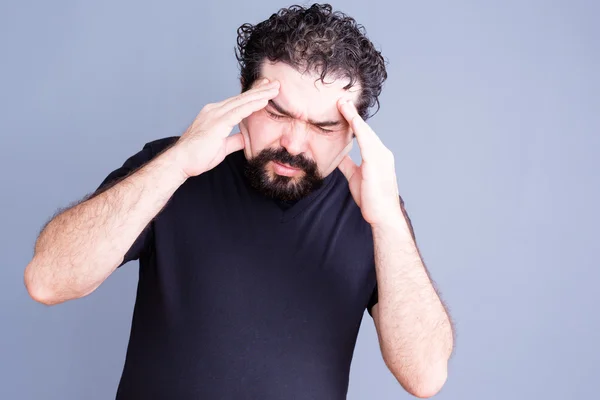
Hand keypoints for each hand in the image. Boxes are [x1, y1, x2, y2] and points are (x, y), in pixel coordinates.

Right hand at [172, 79, 279, 177]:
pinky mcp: (217, 123)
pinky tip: (264, 101)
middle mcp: (215, 110)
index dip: (253, 96)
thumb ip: (234, 140)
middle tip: (275, 83)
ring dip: (260, 94)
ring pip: (242, 101)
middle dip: (260, 90)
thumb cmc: (197, 156)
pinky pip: (239, 111)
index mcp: (215, 114)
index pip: (238, 102)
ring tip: (275, 88)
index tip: (266, 91)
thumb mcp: (222, 146)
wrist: (181, 162)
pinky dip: (253, 105)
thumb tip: (244, 138)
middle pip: (242, 98)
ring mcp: (215, 115)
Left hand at [337, 98, 401, 225]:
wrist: (383, 215)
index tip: (343, 110)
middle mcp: (382, 153)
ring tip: (342, 103)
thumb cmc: (371, 199)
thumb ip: (349, 165)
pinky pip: (365, 140)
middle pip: (365, 129)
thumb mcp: (356, 178)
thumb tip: (339, 156)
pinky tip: (350, 118)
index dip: (353, 122)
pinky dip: (357, 128)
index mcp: (378, 156)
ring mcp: (381, 156)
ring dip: (353, 116)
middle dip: (353, 114)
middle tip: (341, 100)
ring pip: (365, 131)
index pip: (364, 135)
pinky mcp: (376, 161)